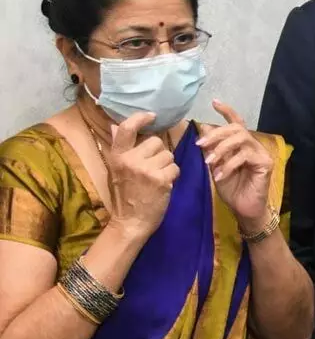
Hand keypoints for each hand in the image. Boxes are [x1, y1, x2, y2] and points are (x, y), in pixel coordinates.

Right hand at [104, 112, 179, 240]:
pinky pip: (175, 167)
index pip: (127, 128)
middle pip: (156, 141)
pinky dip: (173, 176)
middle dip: (159, 153)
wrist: (130, 223)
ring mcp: (145, 169)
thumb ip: (121, 149)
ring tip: (157, 178)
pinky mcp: (160, 179)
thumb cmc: (126, 196)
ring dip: (167, 165)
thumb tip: (115, 124)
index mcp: (117, 156)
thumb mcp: (116, 170)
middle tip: (151, 169)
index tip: (152, 116)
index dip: (140, 118)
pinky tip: (164, 185)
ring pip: (168, 155)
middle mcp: (130, 160)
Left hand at [197, 100, 273, 228]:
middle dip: (217, 134)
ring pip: (241, 139)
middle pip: (237, 128)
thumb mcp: (216, 167)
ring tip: (210, 162)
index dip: (227, 111)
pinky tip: (219, 176)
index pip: (237, 123)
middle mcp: (253, 145)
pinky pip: (244, 156)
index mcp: (242, 145)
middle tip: (201, 144)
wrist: (244, 210)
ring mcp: (261, 153)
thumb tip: (203, 129)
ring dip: (221, 149)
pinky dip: (228, 165)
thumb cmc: (232, 189)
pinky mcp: (265, 163)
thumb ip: (211, 151)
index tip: (214, 102)